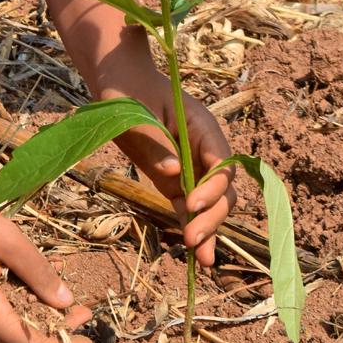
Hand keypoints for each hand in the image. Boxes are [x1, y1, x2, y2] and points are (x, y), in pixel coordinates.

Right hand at [0, 165, 92, 342]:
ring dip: (27, 322)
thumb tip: (66, 301)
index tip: (91, 338)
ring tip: (55, 299)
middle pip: (14, 342)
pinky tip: (21, 291)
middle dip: (49, 330)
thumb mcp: (5, 237)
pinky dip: (5, 315)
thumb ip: (37, 271)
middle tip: (79, 310)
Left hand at [111, 75, 236, 268]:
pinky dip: (193, 226)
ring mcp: (191, 167)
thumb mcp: (134, 110)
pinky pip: (189, 207)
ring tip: (200, 257)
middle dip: (213, 215)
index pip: (222, 163)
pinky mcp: (175, 181)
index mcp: (202, 127)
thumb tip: (175, 173)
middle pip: (223, 189)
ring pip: (212, 204)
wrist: (118, 85)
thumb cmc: (127, 89)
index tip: (192, 202)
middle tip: (192, 237)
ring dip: (208, 228)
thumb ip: (154, 139)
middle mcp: (203, 150)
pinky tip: (198, 255)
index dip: (213, 187)